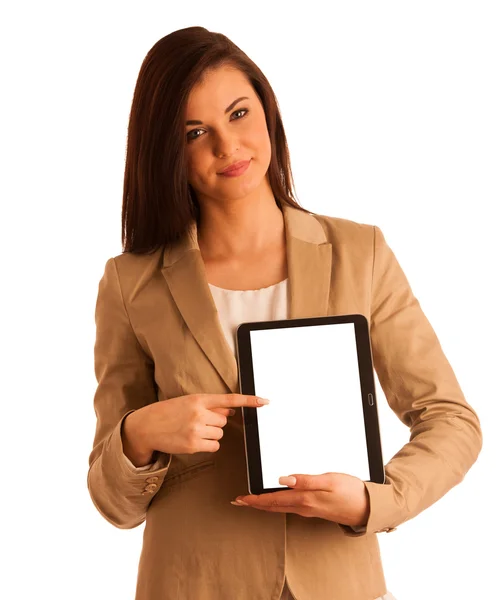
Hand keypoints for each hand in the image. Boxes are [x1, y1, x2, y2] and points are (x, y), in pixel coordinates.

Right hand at [127, 393, 269, 454]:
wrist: (147, 427)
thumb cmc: (168, 412)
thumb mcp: (188, 402)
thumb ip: (210, 405)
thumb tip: (231, 412)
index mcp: (199, 399)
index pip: (229, 399)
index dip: (249, 400)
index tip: (264, 401)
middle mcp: (199, 413)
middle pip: (224, 421)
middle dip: (214, 422)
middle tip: (197, 421)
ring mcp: (196, 430)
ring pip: (219, 434)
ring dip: (210, 434)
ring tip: (192, 430)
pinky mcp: (193, 445)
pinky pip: (214, 446)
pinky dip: (207, 445)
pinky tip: (193, 440)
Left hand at [232, 472, 369, 527]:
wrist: (368, 508)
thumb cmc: (351, 492)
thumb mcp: (329, 481)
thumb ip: (306, 480)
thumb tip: (283, 479)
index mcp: (304, 499)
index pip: (272, 500)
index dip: (254, 499)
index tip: (239, 498)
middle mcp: (303, 506)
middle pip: (272, 506)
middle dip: (254, 503)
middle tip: (238, 501)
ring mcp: (309, 509)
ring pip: (280, 507)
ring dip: (264, 504)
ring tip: (252, 500)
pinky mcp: (315, 508)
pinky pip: (289, 506)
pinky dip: (277, 503)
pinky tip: (277, 499)